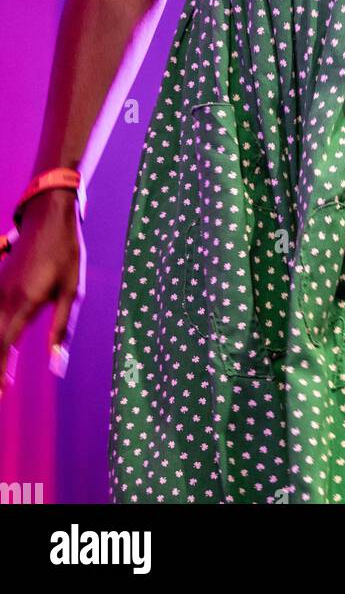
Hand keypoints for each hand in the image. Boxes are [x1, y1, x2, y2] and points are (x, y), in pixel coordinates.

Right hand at [0, 191, 84, 397]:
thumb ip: (61, 328)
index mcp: (23, 302)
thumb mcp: (72, 290)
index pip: (4, 346)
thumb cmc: (66, 252)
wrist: (49, 215)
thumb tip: (57, 363)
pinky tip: (1, 345)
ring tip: (0, 375)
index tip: (1, 394)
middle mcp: (3, 298)